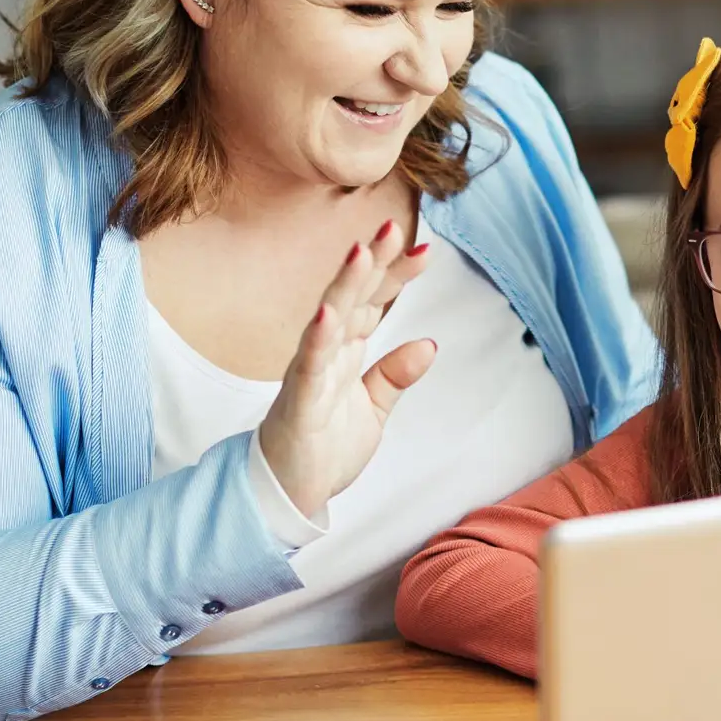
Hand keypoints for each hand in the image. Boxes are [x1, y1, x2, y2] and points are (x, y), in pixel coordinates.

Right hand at [257, 221, 434, 517]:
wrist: (291, 494)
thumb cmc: (324, 448)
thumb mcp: (374, 409)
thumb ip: (395, 375)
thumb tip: (428, 344)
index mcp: (347, 351)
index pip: (374, 302)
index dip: (396, 275)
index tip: (424, 250)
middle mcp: (328, 352)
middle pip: (353, 297)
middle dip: (372, 262)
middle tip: (391, 226)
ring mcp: (310, 372)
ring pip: (329, 320)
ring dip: (344, 285)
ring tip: (360, 252)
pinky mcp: (300, 401)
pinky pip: (309, 366)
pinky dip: (319, 340)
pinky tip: (327, 315)